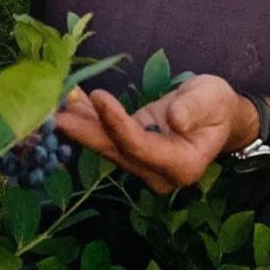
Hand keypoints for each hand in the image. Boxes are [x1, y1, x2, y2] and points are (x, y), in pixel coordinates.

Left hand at [55, 74, 256, 193]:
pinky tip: (67, 102)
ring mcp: (143, 165)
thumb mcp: (211, 99)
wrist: (218, 115)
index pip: (140, 146)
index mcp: (182, 165)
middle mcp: (158, 173)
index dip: (117, 123)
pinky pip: (107, 136)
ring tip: (52, 104)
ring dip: (79, 124)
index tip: (98, 96)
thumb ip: (193, 110)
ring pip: (106, 145)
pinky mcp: (132, 150)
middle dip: (84, 131)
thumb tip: (173, 119)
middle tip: (53, 113)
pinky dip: (87, 119)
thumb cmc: (217, 104)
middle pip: (115, 151)